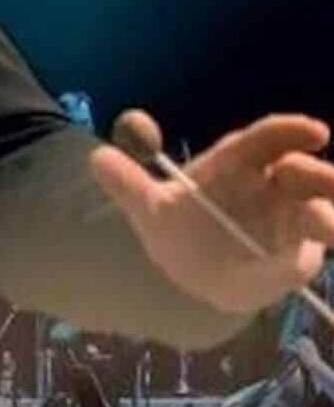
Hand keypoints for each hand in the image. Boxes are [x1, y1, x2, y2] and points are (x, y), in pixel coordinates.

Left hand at [92, 110, 333, 313]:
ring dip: (325, 214)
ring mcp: (292, 221)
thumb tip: (96, 157)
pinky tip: (300, 258)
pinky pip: (312, 250)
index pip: (271, 139)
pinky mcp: (297, 256)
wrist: (189, 276)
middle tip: (296, 177)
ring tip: (314, 217)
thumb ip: (127, 184)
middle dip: (315, 172)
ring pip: (323, 209)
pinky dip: (312, 248)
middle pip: (307, 172)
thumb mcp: (149, 209)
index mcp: (240, 164)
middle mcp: (274, 187)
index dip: (293, 130)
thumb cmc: (180, 230)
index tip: (315, 131)